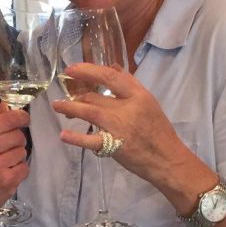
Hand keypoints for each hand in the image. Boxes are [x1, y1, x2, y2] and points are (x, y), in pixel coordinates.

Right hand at [0, 103, 30, 224]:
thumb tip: (6, 104)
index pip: (9, 119)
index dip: (21, 117)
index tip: (24, 120)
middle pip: (19, 136)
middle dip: (17, 143)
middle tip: (7, 151)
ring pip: (23, 152)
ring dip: (18, 158)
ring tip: (4, 165)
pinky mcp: (7, 181)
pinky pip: (25, 168)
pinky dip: (19, 171)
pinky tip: (7, 175)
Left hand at [51, 63, 214, 200]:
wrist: (168, 160)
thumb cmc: (158, 131)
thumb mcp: (149, 102)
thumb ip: (130, 85)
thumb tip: (112, 67)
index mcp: (139, 96)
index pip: (110, 76)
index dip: (88, 70)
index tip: (72, 69)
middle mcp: (128, 108)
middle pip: (95, 96)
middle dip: (76, 94)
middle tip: (65, 96)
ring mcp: (120, 127)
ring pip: (89, 111)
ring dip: (70, 108)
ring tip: (57, 106)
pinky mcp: (115, 146)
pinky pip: (91, 140)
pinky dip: (76, 137)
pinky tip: (64, 134)